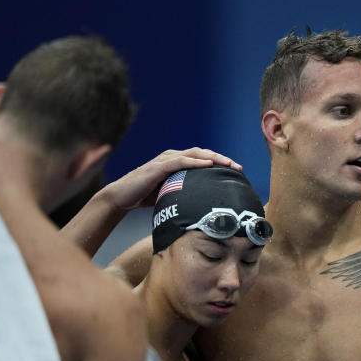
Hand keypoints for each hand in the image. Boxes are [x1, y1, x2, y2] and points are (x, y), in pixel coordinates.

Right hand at [100, 148, 242, 210]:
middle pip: (203, 153)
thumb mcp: (171, 194)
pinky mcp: (158, 167)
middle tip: (238, 168)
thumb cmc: (146, 197)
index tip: (236, 172)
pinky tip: (207, 165)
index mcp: (177, 163)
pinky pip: (180, 161)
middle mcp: (173, 157)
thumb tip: (203, 207)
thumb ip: (185, 194)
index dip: (220, 163)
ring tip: (228, 164)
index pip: (203, 159)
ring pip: (194, 154)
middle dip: (222, 159)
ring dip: (213, 158)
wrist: (122, 198)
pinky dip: (195, 162)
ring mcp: (166, 160)